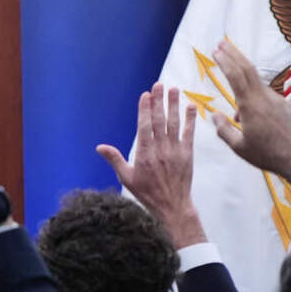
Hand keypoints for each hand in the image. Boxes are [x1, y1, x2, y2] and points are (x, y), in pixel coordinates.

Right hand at [97, 83, 205, 247]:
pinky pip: (189, 134)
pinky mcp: (187, 154)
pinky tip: (191, 106)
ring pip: (174, 124)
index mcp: (144, 153)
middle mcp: (160, 149)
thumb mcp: (126, 178)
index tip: (146, 95)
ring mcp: (175, 151)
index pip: (145, 126)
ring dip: (174, 105)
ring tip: (174, 89)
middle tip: (159, 85)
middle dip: (159, 101)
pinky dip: (190, 120)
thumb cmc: (146, 193)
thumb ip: (114, 159)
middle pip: (159, 120)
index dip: (145, 109)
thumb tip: (99, 147)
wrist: (172, 206)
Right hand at [212, 39, 290, 196]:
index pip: (235, 76)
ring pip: (258, 90)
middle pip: (248, 69)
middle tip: (222, 43)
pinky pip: (272, 102)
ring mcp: (281, 101)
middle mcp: (266, 98)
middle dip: (234, 54)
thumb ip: (223, 129)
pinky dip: (261, 106)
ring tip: (242, 121)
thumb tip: (215, 116)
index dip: (224, 61)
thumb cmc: (268, 155)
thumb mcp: (239, 147)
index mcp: (251, 106)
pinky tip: (263, 126)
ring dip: (246, 96)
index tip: (215, 51)